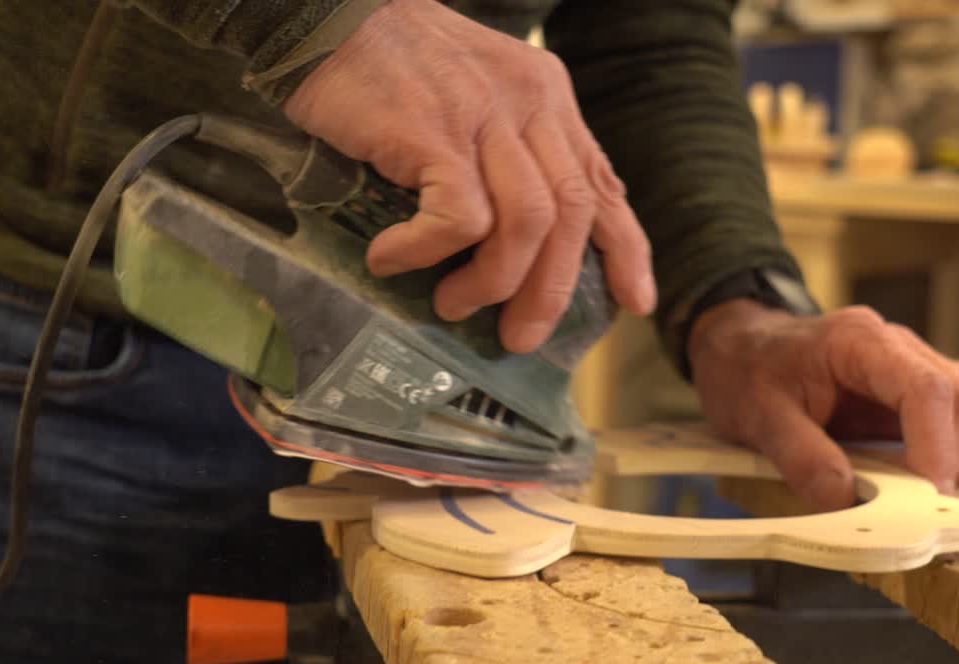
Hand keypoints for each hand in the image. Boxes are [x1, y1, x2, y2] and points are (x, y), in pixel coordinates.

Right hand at [284, 0, 655, 352]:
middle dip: (553, 289)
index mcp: (546, 97)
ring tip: (454, 306)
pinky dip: (427, 253)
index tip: (633, 300)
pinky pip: (457, 218)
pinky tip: (390, 259)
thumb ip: (506, 148)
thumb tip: (514, 234)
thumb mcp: (475, 95)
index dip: (625, 249)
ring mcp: (483, 117)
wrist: (325, 14)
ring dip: (494, 282)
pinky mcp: (433, 133)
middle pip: (571, 215)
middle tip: (521, 336)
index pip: (602, 182)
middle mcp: (527, 104)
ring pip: (527, 225)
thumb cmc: (388, 63)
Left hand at [687, 301, 958, 509]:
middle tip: (919, 501)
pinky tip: (926, 473)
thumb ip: (801, 458)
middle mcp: (899, 346)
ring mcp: (915, 364)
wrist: (739, 347)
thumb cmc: (746, 372)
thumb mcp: (757, 418)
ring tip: (924, 486)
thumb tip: (846, 500)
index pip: (928, 388)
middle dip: (956, 457)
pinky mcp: (919, 388)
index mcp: (859, 342)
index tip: (926, 494)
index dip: (937, 447)